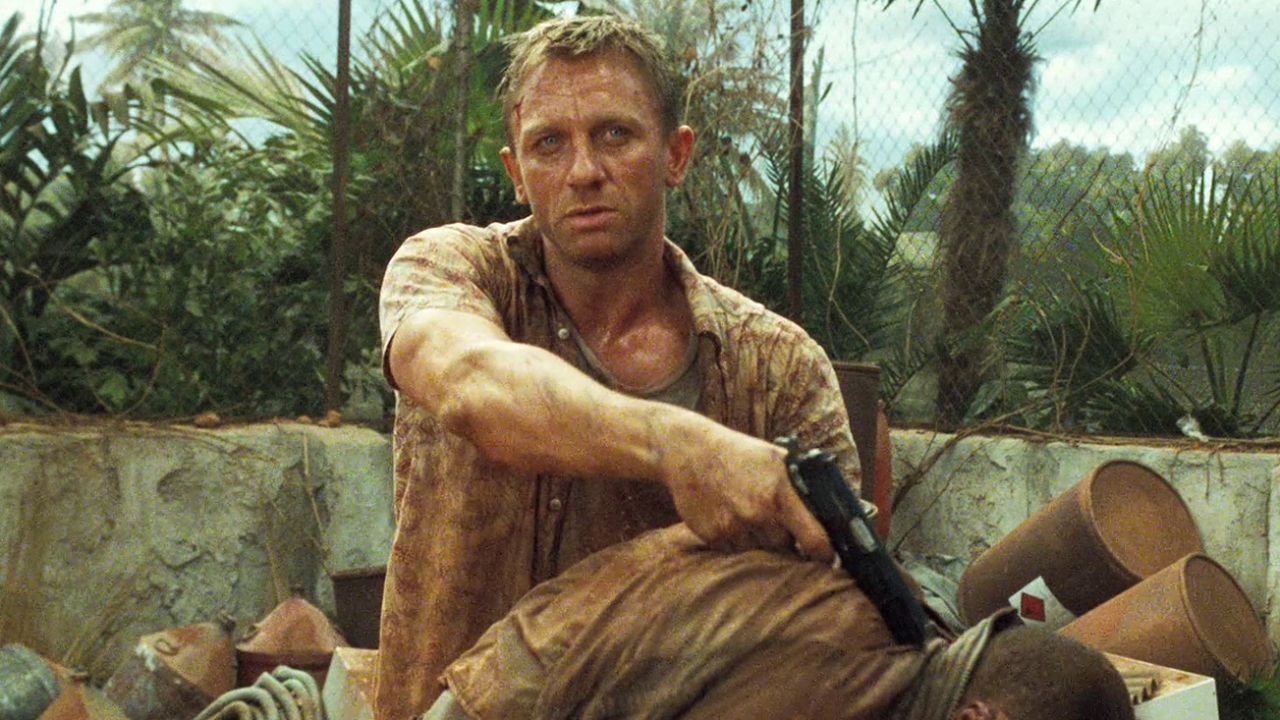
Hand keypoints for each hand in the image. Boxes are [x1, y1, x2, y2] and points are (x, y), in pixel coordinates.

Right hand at [662, 432, 833, 560]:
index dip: (824, 554)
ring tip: (748, 513)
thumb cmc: (740, 454)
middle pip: (786, 548)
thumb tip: (839, 510)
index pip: (815, 539)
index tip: (827, 558)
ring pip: (760, 552)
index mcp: (781, 493)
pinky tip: (730, 516)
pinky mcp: (714, 537)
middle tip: (776, 522)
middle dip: (787, 541)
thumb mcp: (777, 458)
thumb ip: (805, 484)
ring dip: (760, 541)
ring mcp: (734, 527)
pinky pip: (736, 552)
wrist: (690, 452)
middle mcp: (759, 513)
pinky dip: (737, 540)